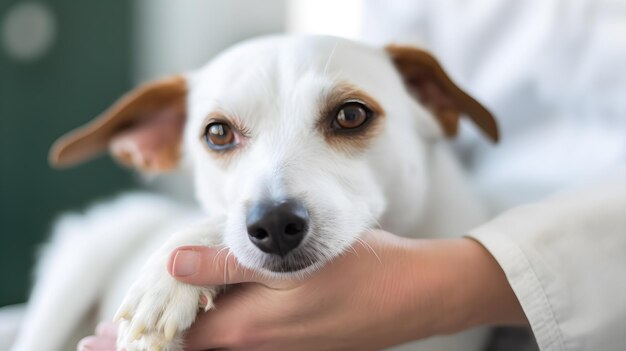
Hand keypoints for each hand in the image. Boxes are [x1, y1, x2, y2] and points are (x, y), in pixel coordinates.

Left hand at [79, 231, 525, 349]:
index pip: (174, 344)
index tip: (95, 343)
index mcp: (250, 331)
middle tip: (107, 336)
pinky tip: (214, 305)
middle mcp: (260, 348)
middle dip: (149, 342)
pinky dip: (216, 326)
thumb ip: (228, 263)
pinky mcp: (296, 342)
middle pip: (191, 348)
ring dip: (182, 334)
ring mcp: (280, 349)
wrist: (416, 293)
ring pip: (217, 343)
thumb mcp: (291, 262)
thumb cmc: (361, 270)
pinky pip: (244, 339)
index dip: (131, 343)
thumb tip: (171, 262)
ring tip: (153, 320)